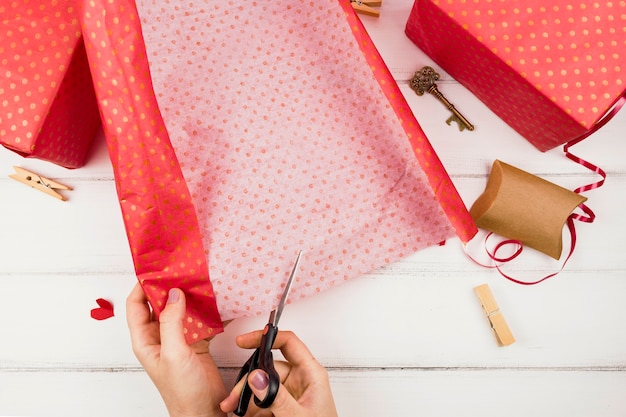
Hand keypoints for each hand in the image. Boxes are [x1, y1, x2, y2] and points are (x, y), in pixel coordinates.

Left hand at [126, 283, 226, 416]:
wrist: (204, 411)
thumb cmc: (183, 391)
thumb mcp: (173, 353)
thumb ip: (171, 322)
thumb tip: (173, 294)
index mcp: (145, 340)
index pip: (137, 305)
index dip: (142, 286)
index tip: (156, 270)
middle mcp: (160, 337)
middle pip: (159, 304)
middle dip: (169, 287)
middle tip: (181, 271)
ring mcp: (179, 339)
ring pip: (181, 310)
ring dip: (189, 297)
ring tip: (200, 281)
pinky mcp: (197, 342)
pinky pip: (200, 320)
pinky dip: (208, 310)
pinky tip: (216, 302)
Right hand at [220, 330, 337, 416]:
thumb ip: (277, 398)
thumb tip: (257, 376)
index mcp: (311, 374)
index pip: (288, 343)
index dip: (265, 337)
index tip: (243, 341)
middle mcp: (301, 381)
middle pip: (267, 368)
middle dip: (248, 382)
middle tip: (233, 398)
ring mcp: (291, 395)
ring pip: (262, 387)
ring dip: (246, 399)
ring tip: (235, 412)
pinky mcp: (283, 408)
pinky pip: (263, 402)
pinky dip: (251, 410)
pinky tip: (244, 416)